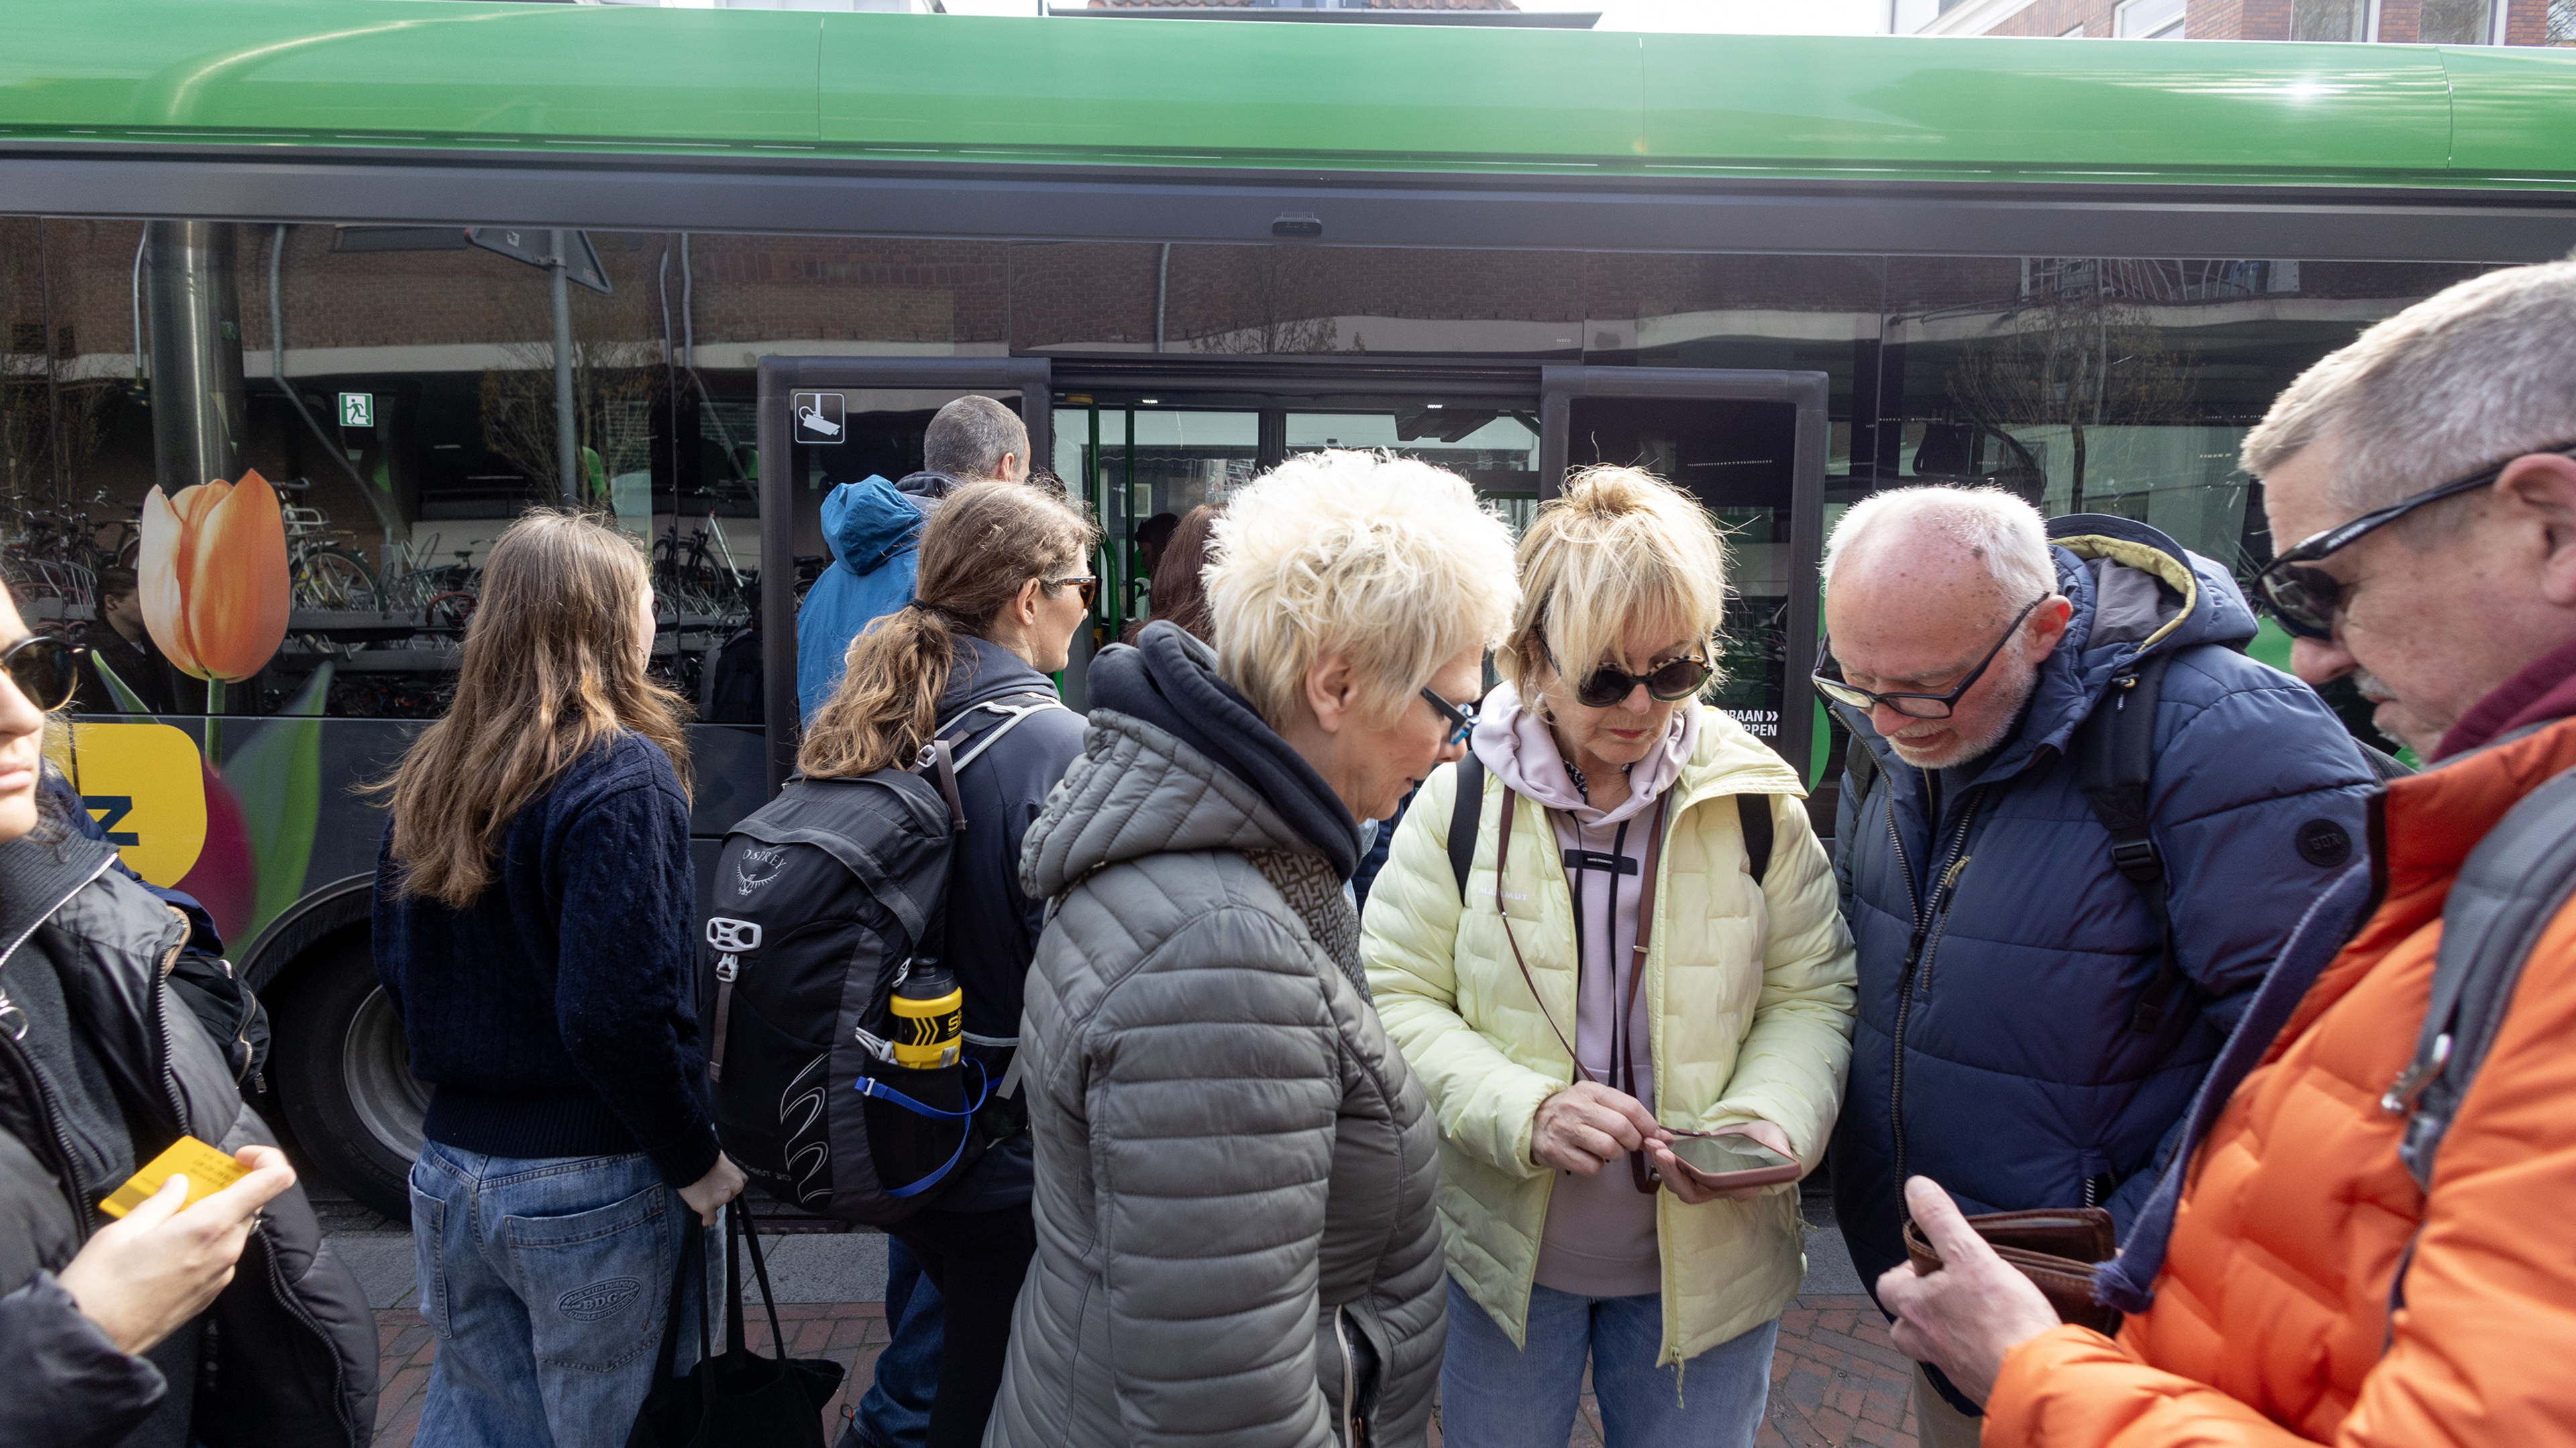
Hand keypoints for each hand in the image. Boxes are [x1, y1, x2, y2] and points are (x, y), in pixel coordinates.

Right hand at [58, 1144, 296, 1355]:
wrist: (93, 1342)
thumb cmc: (101, 1286)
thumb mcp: (123, 1231)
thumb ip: (161, 1201)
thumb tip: (180, 1183)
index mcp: (210, 1227)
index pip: (274, 1181)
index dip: (266, 1160)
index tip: (237, 1157)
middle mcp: (226, 1251)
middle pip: (249, 1205)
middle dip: (225, 1189)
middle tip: (185, 1187)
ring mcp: (221, 1276)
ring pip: (233, 1230)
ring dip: (212, 1215)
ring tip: (166, 1218)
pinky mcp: (210, 1294)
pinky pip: (220, 1255)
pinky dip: (204, 1240)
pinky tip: (167, 1246)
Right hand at [678, 1153, 744, 1225]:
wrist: (690, 1158)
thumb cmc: (704, 1155)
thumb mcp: (722, 1160)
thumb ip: (726, 1170)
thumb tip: (723, 1172)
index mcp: (738, 1178)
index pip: (737, 1186)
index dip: (728, 1184)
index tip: (720, 1183)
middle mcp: (733, 1190)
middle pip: (728, 1196)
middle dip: (719, 1193)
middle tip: (707, 1185)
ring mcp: (721, 1199)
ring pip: (718, 1205)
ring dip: (711, 1201)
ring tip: (699, 1189)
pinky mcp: (707, 1206)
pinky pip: (710, 1219)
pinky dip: (707, 1219)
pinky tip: (704, 1219)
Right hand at [1531, 1082, 1662, 1175]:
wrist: (1531, 1121)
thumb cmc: (1573, 1112)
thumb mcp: (1596, 1100)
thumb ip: (1628, 1114)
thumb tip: (1666, 1137)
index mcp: (1591, 1091)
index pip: (1630, 1107)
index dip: (1649, 1125)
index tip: (1656, 1136)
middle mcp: (1577, 1108)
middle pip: (1622, 1129)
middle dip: (1633, 1142)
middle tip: (1630, 1144)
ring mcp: (1565, 1130)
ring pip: (1609, 1149)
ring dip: (1616, 1154)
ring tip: (1607, 1149)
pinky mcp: (1556, 1151)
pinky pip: (1592, 1166)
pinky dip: (1596, 1166)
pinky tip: (1588, 1156)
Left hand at [1649, 1119, 1796, 1204]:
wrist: (1761, 1135)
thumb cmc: (1768, 1141)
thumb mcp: (1775, 1143)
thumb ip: (1779, 1151)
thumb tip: (1788, 1161)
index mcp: (1732, 1188)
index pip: (1701, 1193)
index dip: (1682, 1178)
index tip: (1671, 1158)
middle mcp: (1715, 1188)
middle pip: (1682, 1188)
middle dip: (1666, 1170)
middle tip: (1655, 1148)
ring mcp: (1703, 1177)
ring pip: (1675, 1178)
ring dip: (1660, 1161)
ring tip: (1651, 1141)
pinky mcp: (1695, 1164)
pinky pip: (1675, 1164)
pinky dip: (1663, 1152)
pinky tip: (1657, 1137)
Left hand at [1876, 1176, 2063, 1405]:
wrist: (2039, 1378)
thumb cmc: (2003, 1318)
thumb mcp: (1970, 1254)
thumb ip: (1941, 1220)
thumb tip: (1916, 1188)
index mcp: (1916, 1310)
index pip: (1887, 1287)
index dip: (1903, 1271)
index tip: (1929, 1261)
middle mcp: (1926, 1343)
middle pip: (1904, 1326)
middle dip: (1918, 1308)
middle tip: (1948, 1291)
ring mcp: (1952, 1368)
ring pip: (1933, 1348)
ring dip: (1944, 1332)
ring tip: (1973, 1315)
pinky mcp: (1979, 1385)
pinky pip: (1965, 1366)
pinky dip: (1975, 1352)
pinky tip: (1999, 1340)